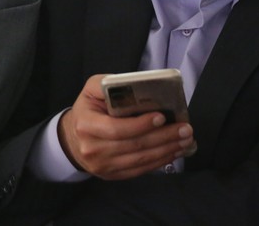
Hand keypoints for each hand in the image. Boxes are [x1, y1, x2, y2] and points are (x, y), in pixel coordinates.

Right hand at [58, 74, 194, 179]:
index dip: (141, 125)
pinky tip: (174, 152)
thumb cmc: (88, 110)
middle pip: (134, 145)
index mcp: (86, 125)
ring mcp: (103, 165)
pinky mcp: (113, 175)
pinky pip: (140, 170)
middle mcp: (93, 148)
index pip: (116, 129)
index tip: (161, 117)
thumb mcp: (91, 90)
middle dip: (164, 137)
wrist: (73, 139)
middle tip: (185, 129)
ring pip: (141, 160)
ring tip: (186, 140)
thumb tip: (136, 85)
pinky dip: (160, 161)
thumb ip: (108, 84)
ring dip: (167, 150)